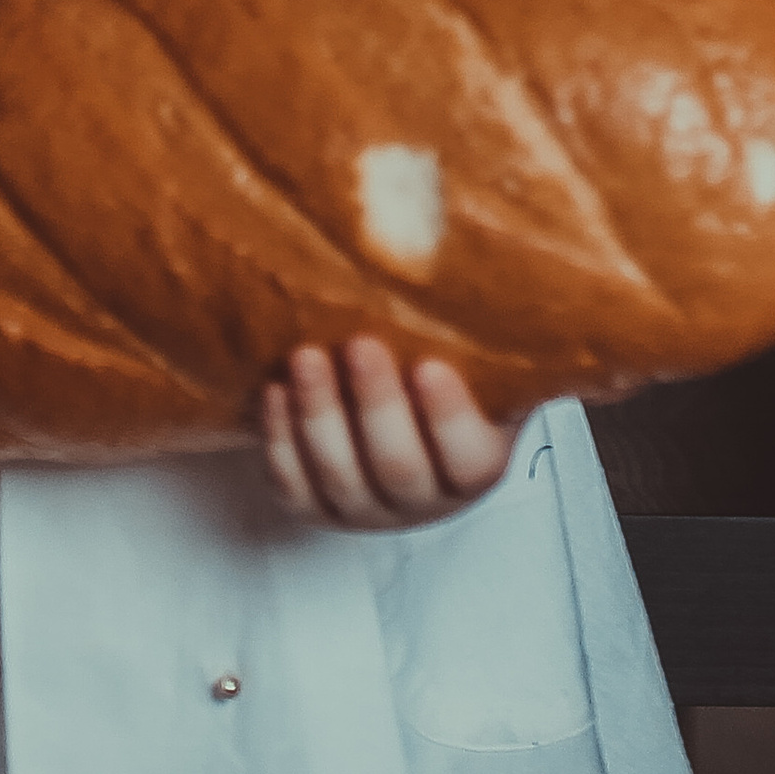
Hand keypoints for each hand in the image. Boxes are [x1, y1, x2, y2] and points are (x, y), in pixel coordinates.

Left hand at [260, 338, 513, 528]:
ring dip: (319, 416)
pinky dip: (280, 439)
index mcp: (476, 466)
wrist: (392, 415)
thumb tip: (500, 263)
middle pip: (399, 470)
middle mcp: (424, 501)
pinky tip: (274, 390)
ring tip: (304, 357)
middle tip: (361, 344)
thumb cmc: (442, 373)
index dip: (449, 418)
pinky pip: (293, 485)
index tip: (429, 365)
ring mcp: (367, 510)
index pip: (470, 460)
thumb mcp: (479, 362)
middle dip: (377, 406)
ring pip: (340, 478)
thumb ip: (487, 334)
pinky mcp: (315, 507)